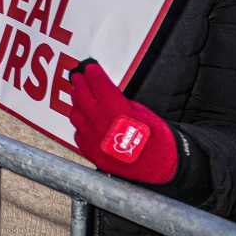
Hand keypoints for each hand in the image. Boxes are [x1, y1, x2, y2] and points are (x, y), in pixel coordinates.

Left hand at [67, 60, 178, 184]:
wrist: (159, 168)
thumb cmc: (157, 140)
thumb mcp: (142, 112)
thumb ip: (120, 101)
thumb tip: (105, 93)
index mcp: (116, 110)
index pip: (98, 83)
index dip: (93, 73)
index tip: (90, 68)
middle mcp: (101, 123)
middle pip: (81, 96)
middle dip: (80, 83)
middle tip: (79, 76)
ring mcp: (93, 139)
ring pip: (75, 114)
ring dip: (77, 103)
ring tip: (80, 96)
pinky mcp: (90, 152)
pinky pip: (78, 133)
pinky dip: (80, 124)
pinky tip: (85, 120)